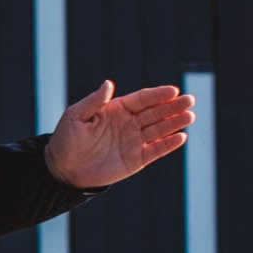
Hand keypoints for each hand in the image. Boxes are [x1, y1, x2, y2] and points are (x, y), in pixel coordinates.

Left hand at [43, 80, 192, 188]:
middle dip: (173, 106)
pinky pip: (156, 150)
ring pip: (160, 129)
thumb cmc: (66, 140)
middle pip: (156, 112)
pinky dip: (168, 144)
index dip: (158, 95)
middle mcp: (129, 123)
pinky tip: (181, 137)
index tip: (173, 90)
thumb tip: (109, 83)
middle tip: (190, 100)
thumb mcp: (76, 116)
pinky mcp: (136, 159)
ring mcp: (134, 141)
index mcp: (117, 110)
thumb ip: (94, 101)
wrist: (63, 169)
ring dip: (175, 123)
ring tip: (190, 116)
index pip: (142, 99)